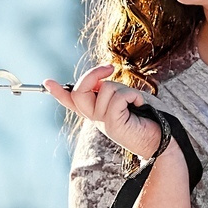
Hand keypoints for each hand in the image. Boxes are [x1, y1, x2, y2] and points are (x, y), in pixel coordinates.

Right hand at [44, 64, 165, 160]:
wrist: (161, 139)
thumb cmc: (146, 117)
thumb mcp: (125, 98)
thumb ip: (109, 90)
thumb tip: (98, 80)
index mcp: (96, 112)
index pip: (72, 101)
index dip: (58, 92)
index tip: (47, 82)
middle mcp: (95, 118)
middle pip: (79, 91)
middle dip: (93, 73)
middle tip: (110, 68)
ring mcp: (102, 122)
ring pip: (105, 89)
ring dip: (125, 89)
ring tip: (134, 102)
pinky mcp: (112, 124)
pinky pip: (119, 97)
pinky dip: (133, 96)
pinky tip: (138, 106)